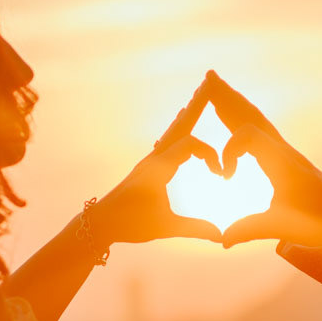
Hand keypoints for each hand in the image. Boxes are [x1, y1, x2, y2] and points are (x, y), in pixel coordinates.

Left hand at [90, 96, 224, 245]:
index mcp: (158, 169)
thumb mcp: (164, 228)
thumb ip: (194, 229)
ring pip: (172, 131)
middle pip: (180, 126)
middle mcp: (153, 158)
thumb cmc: (130, 225)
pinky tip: (179, 124)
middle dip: (197, 106)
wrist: (100, 223)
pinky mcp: (147, 166)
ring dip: (188, 115)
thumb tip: (221, 236)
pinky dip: (178, 128)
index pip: (191, 146)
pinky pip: (166, 140)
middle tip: (210, 84)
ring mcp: (149, 160)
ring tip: (197, 97)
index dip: (211, 155)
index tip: (221, 174)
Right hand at [191, 72, 321, 247]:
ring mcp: (281, 148)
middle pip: (252, 114)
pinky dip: (240, 114)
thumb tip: (223, 240)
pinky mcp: (280, 153)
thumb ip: (252, 230)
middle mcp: (282, 149)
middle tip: (208, 77)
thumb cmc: (316, 220)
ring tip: (214, 83)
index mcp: (283, 162)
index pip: (251, 136)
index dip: (231, 150)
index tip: (225, 177)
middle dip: (228, 98)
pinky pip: (257, 126)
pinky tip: (230, 108)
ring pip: (254, 117)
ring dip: (233, 101)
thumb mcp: (284, 227)